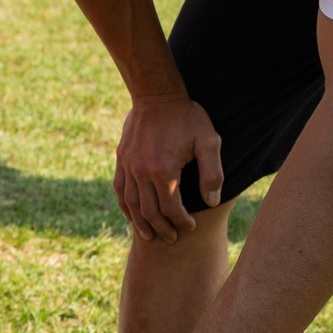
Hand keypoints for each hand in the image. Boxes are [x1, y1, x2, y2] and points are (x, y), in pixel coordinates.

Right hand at [114, 92, 222, 244]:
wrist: (156, 95)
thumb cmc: (187, 117)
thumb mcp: (209, 141)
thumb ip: (212, 173)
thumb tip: (211, 202)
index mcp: (164, 170)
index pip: (170, 208)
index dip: (181, 221)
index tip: (189, 226)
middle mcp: (142, 171)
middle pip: (149, 211)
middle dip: (161, 228)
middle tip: (172, 238)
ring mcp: (128, 166)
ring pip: (131, 204)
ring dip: (140, 223)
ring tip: (150, 236)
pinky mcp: (121, 159)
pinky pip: (119, 189)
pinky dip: (125, 206)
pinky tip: (131, 216)